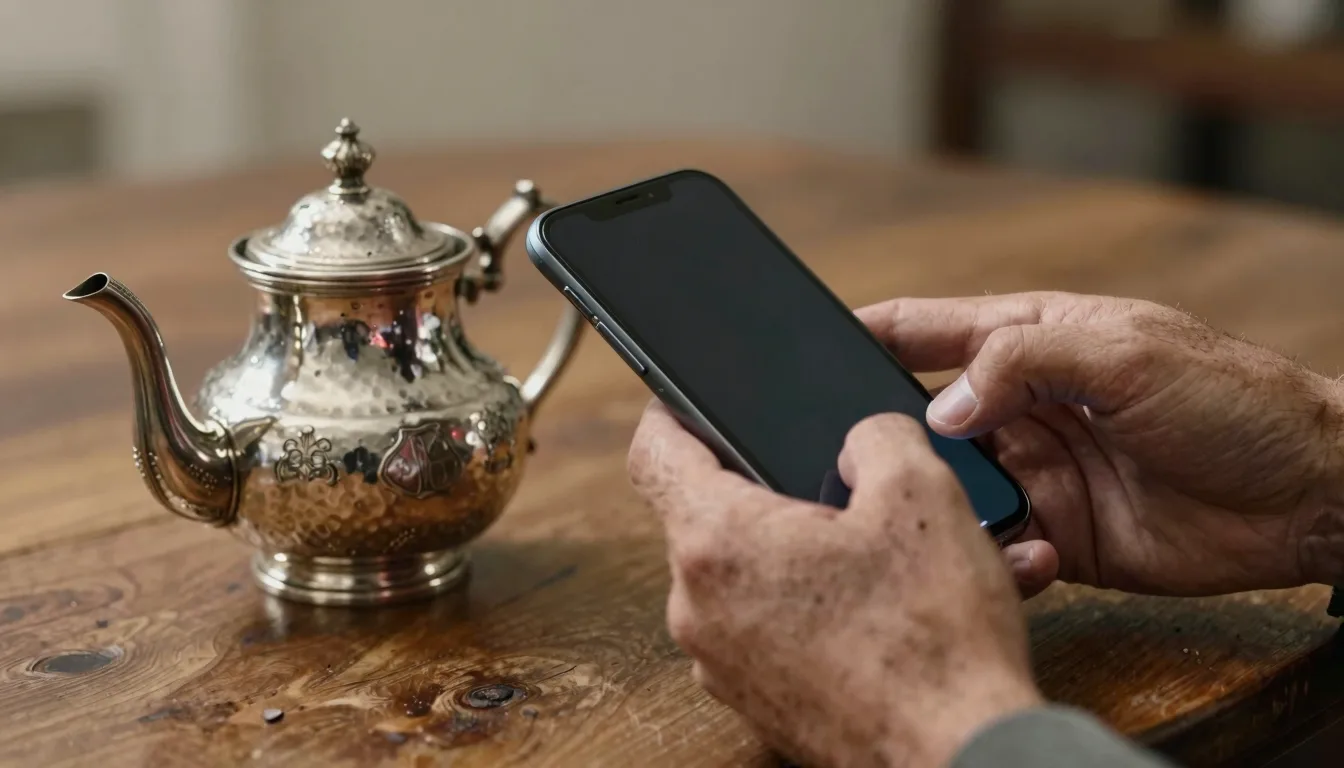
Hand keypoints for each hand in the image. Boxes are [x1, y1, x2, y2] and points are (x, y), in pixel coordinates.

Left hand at [628, 402, 1041, 766]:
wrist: (961, 760)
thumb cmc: (933, 640)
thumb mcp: (922, 496)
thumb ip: (877, 436)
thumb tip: (862, 438)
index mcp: (717, 541)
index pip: (654, 452)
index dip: (671, 411)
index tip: (685, 398)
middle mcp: (700, 608)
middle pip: (713, 515)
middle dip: (777, 490)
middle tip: (841, 481)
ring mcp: (724, 662)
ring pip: (754, 575)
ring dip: (812, 553)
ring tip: (890, 553)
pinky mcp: (759, 700)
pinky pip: (777, 629)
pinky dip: (823, 606)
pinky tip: (892, 605)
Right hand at [858, 292, 1343, 596]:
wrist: (1306, 498)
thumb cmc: (1231, 402)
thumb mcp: (1124, 355)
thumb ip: (1022, 364)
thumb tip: (938, 410)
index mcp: (1031, 341)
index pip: (925, 328)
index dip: (864, 330)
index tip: (802, 342)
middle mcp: (1021, 405)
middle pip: (920, 411)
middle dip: (879, 427)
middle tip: (845, 448)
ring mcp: (1035, 469)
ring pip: (946, 481)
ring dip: (928, 492)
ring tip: (911, 505)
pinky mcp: (1054, 533)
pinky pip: (991, 540)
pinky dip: (980, 547)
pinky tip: (992, 547)